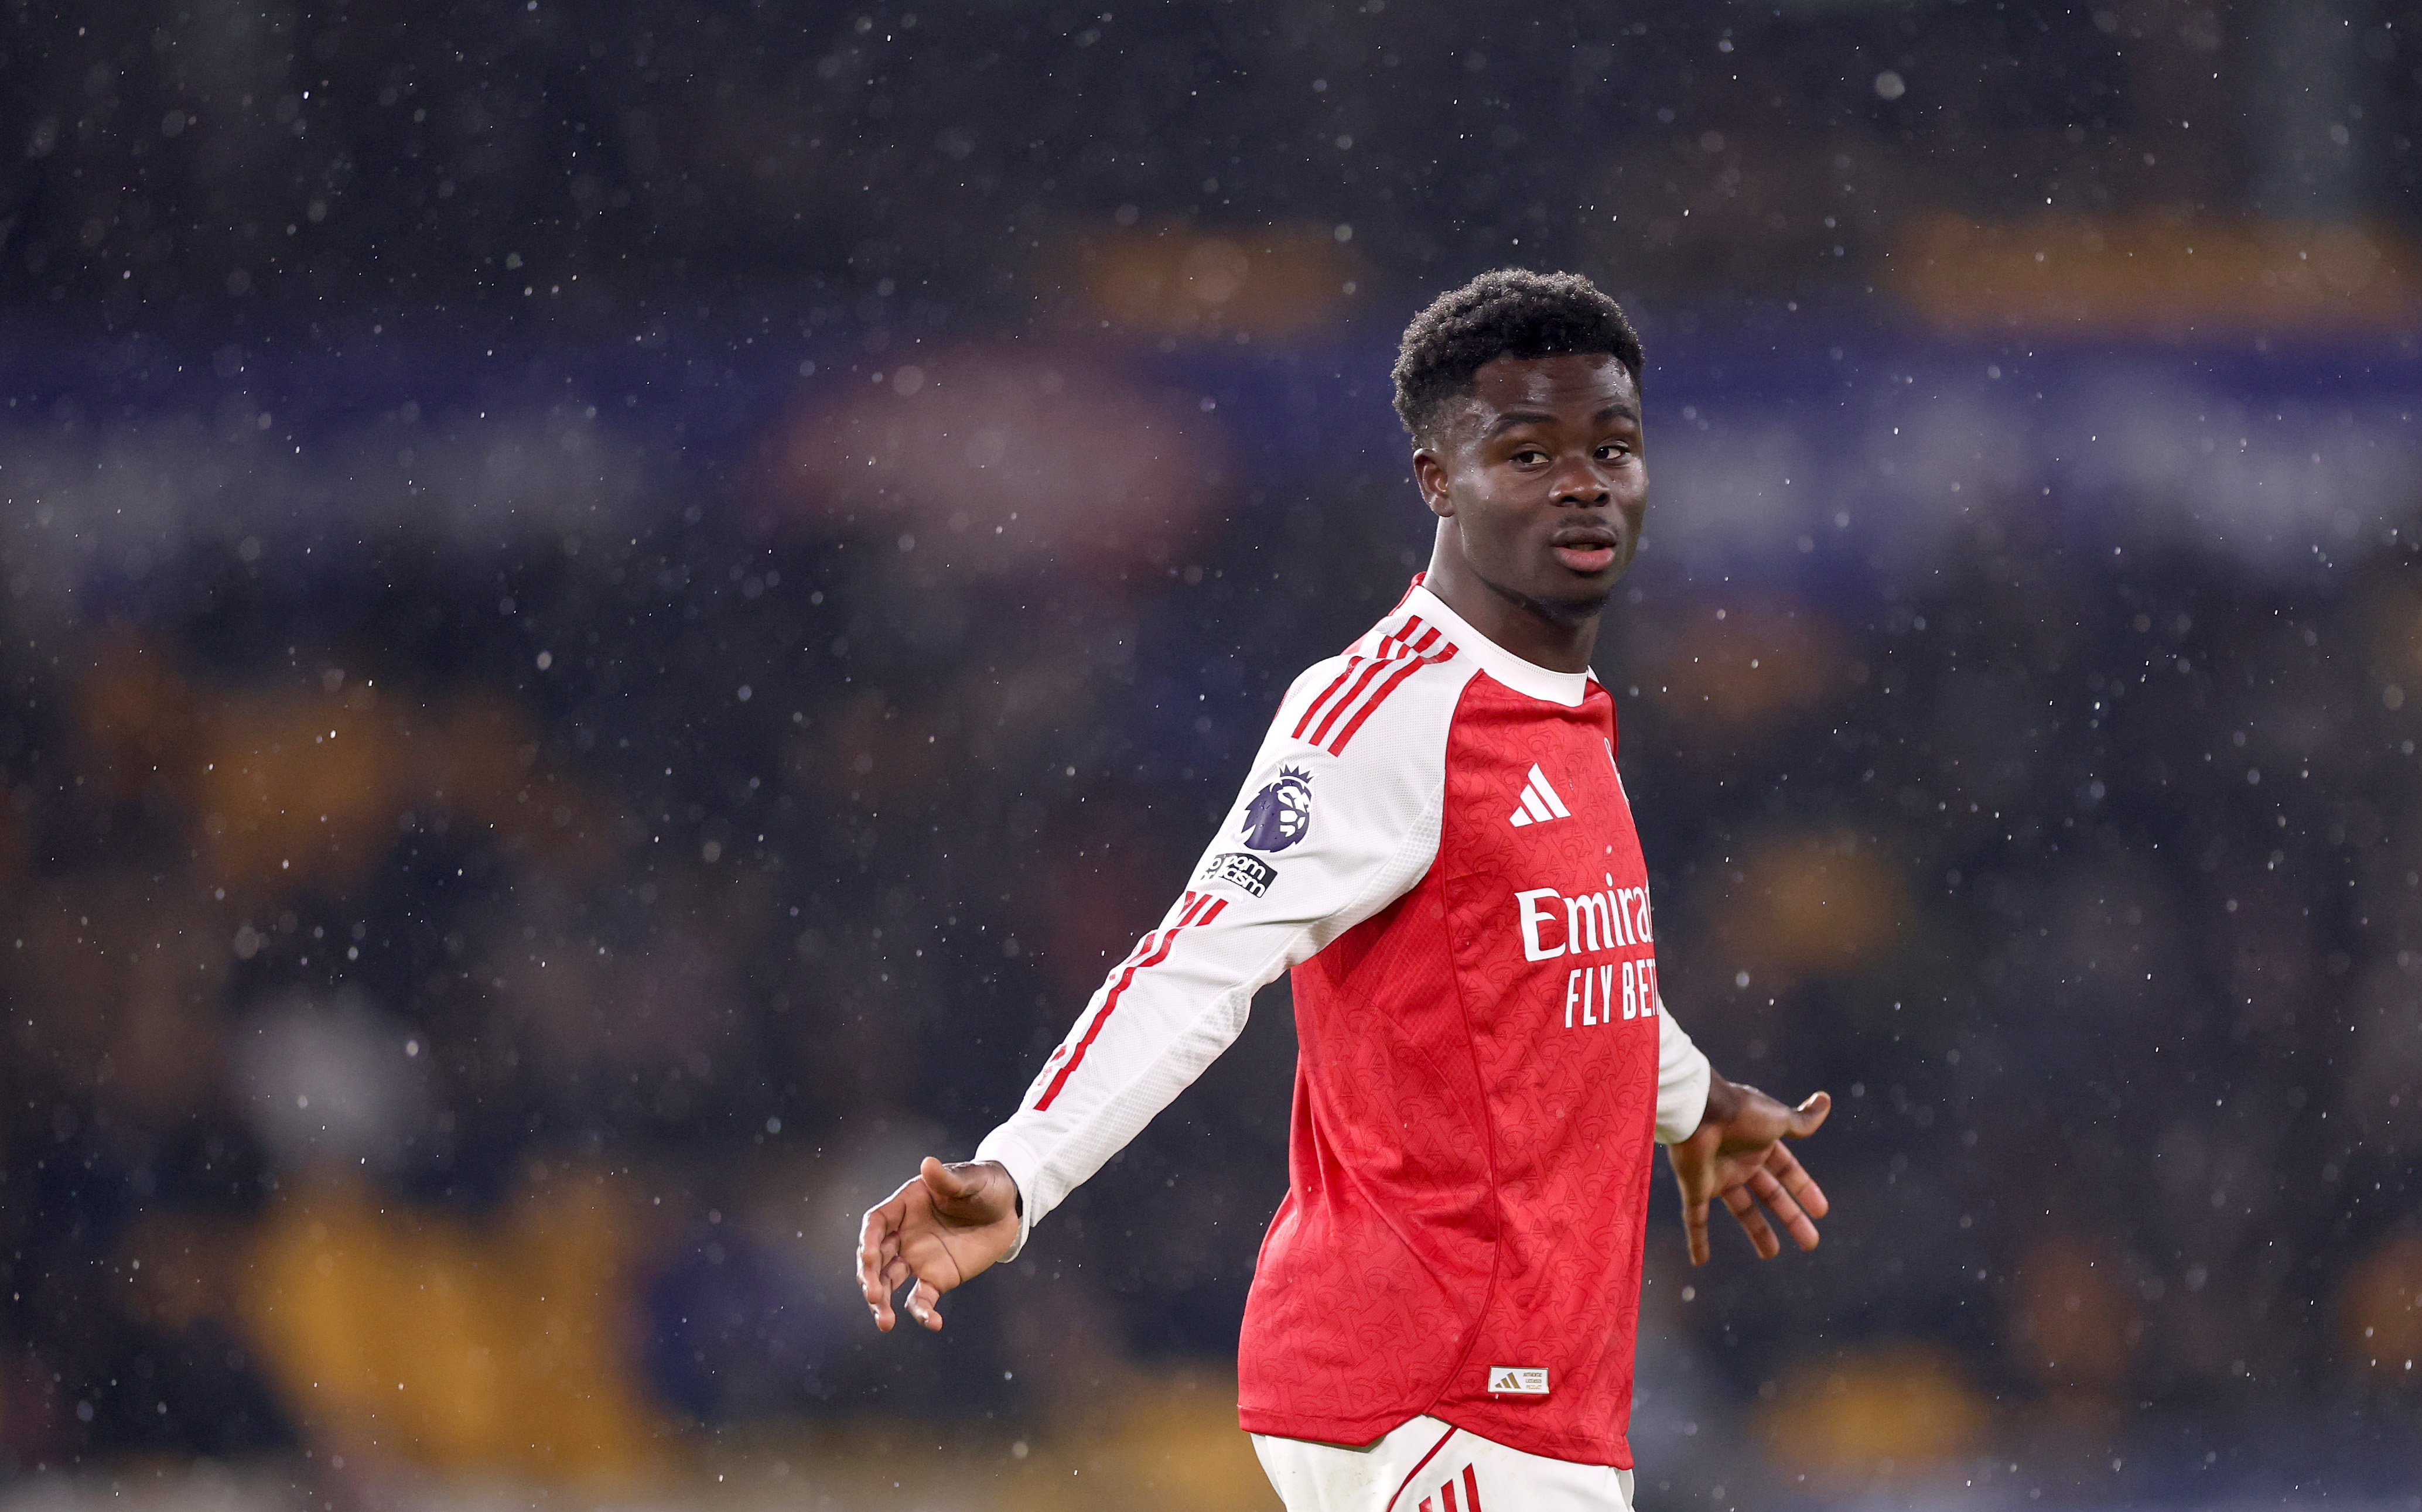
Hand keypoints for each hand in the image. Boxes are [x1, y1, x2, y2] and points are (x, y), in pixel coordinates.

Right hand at [855, 1157, 1021, 1331]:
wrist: (1007, 1209)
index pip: (876, 1223)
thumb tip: (928, 1164)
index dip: (867, 1240)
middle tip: (874, 1297)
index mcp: (905, 1205)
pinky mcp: (936, 1278)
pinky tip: (934, 1323)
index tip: (868, 1257)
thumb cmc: (985, 1185)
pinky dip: (923, 1313)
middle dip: (870, 1278)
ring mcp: (917, 1258)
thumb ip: (948, 1178)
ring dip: (882, 1302)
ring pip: (889, 1283)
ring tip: (885, 1323)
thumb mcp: (971, 1179)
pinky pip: (921, 1299)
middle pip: (875, 1257)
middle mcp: (904, 1234)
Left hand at [1666, 1075, 1830, 1264]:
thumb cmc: (1740, 1113)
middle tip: (1811, 1243)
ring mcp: (1717, 1175)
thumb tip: (1826, 1100)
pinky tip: (1699, 1260)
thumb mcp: (1778, 1119)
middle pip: (1770, 1195)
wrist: (1698, 1110)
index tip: (1822, 1212)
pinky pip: (1695, 1218)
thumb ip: (1802, 1121)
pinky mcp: (1695, 1188)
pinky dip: (1697, 1240)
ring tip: (1771, 1254)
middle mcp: (1740, 1161)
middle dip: (1790, 1218)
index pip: (1787, 1172)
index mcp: (1760, 1144)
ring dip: (1757, 1231)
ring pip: (1741, 1209)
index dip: (1805, 1190)